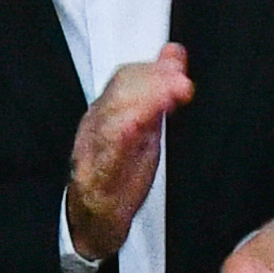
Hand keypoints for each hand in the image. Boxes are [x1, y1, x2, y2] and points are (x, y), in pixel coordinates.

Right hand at [67, 45, 192, 263]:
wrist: (94, 218)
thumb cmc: (118, 173)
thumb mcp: (145, 126)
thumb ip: (158, 89)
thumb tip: (174, 54)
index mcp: (108, 112)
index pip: (126, 77)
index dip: (153, 70)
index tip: (178, 69)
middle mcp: (97, 126)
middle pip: (119, 92)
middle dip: (152, 82)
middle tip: (181, 82)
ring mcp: (93, 150)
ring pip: (111, 116)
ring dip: (143, 101)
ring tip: (170, 95)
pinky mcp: (95, 177)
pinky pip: (105, 153)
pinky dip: (121, 134)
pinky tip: (138, 124)